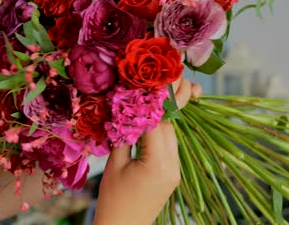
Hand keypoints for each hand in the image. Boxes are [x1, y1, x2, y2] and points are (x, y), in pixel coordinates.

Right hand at [94, 80, 201, 224]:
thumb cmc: (113, 199)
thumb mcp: (114, 164)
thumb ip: (123, 136)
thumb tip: (125, 112)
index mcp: (158, 163)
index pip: (156, 124)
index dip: (149, 104)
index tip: (141, 89)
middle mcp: (172, 166)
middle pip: (168, 128)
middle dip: (155, 111)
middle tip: (142, 95)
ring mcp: (175, 172)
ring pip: (171, 136)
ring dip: (158, 122)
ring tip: (142, 110)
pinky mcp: (173, 176)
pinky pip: (169, 148)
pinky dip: (159, 136)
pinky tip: (146, 129)